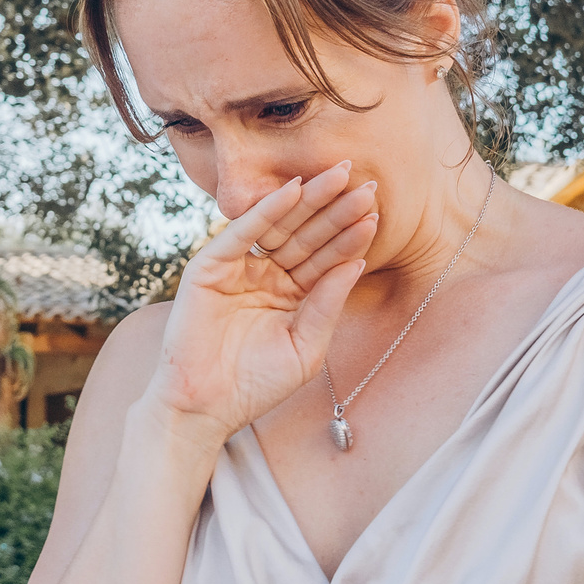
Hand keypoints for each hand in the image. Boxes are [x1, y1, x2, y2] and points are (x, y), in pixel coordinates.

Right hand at [138, 162, 377, 442]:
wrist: (205, 408)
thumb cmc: (256, 385)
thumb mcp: (306, 346)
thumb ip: (327, 304)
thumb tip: (357, 261)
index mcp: (292, 294)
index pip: (326, 258)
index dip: (351, 235)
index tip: (377, 212)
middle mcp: (267, 275)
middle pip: (308, 236)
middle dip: (337, 210)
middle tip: (368, 183)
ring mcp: (238, 268)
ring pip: (280, 227)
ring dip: (309, 200)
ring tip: (339, 176)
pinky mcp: (210, 267)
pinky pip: (242, 233)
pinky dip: (267, 210)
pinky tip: (294, 189)